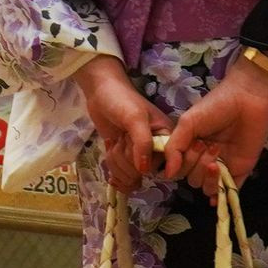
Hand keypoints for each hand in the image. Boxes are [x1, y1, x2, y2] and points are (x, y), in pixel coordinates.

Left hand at [75, 57, 169, 194]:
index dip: (145, 163)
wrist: (101, 92)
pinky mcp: (125, 157)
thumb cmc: (121, 100)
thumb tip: (144, 171)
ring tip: (115, 140)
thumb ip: (142, 142)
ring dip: (116, 161)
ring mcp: (139, 155)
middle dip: (126, 158)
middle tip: (122, 138)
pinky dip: (112, 167)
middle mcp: (156, 149)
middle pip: (142, 173)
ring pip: (130, 176)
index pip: (162, 165)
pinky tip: (110, 151)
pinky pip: (121, 174)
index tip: (132, 148)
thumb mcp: (135, 118)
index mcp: (166, 138)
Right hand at [162, 57, 267, 191]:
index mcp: (191, 148)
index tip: (193, 144)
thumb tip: (167, 174)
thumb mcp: (188, 122)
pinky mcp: (241, 170)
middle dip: (197, 165)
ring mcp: (223, 167)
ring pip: (207, 188)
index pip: (179, 169)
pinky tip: (217, 197)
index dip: (183, 163)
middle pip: (192, 180)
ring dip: (209, 176)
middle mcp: (205, 160)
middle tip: (208, 144)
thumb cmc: (216, 106)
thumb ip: (174, 147)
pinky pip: (229, 191)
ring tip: (217, 154)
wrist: (248, 98)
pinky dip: (222, 196)